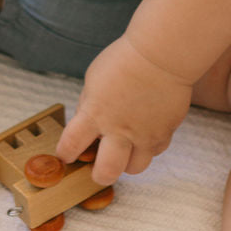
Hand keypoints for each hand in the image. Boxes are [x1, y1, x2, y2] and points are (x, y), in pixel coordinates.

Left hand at [55, 34, 192, 186]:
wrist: (161, 55)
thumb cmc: (124, 61)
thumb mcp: (93, 79)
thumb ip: (88, 104)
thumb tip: (86, 123)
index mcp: (95, 113)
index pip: (71, 145)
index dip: (65, 154)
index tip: (66, 156)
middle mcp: (119, 130)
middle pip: (106, 172)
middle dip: (98, 175)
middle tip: (97, 168)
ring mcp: (144, 135)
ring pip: (134, 168)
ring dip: (126, 162)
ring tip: (124, 148)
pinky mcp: (165, 133)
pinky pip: (155, 151)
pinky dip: (147, 146)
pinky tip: (144, 132)